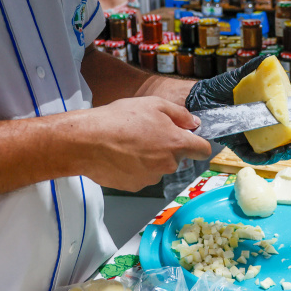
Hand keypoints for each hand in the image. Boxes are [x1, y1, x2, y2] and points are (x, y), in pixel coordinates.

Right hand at [75, 96, 211, 190]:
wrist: (87, 141)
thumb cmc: (119, 119)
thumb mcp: (153, 104)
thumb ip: (180, 114)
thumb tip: (194, 123)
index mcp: (176, 143)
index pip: (203, 150)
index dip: (198, 143)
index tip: (190, 138)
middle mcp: (167, 164)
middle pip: (177, 158)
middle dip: (168, 147)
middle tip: (147, 133)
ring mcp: (151, 178)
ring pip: (158, 167)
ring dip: (150, 158)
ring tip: (130, 144)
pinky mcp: (135, 186)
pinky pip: (142, 176)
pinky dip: (135, 168)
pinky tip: (121, 156)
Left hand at [185, 56, 290, 164]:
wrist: (198, 98)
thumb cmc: (218, 88)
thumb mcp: (236, 78)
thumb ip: (251, 69)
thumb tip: (267, 58)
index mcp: (262, 111)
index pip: (284, 121)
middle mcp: (257, 125)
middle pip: (280, 139)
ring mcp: (247, 136)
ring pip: (267, 149)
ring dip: (280, 152)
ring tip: (287, 150)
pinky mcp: (235, 143)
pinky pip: (248, 154)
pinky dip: (260, 157)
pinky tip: (270, 156)